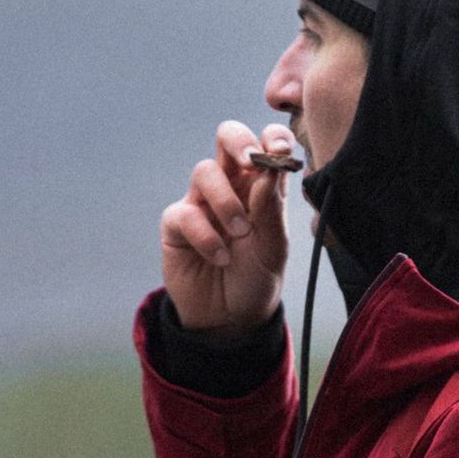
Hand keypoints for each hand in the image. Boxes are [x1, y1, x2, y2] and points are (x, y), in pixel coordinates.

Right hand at [160, 120, 294, 334]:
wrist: (230, 319)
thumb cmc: (255, 279)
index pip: (265, 144)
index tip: (281, 149)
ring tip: (240, 234)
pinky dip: (206, 236)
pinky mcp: (176, 224)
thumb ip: (271, 211)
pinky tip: (219, 258)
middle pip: (227, 138)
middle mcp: (231, 187)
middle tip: (251, 162)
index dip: (272, 138)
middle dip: (239, 142)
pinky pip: (186, 214)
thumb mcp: (273, 249)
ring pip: (205, 172)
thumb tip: (268, 171)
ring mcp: (201, 202)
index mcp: (260, 187)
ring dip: (226, 202)